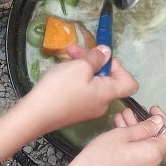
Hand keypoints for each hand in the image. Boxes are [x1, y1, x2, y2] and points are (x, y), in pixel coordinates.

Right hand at [19, 44, 138, 132]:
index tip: (102, 59)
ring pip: (92, 82)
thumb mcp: (80, 67)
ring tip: (65, 55)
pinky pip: (82, 90)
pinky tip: (61, 70)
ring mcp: (88, 108)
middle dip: (93, 60)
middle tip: (74, 49)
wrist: (34, 115)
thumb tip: (107, 53)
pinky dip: (75, 77)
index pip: (130, 83)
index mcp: (108, 94)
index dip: (120, 68)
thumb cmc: (60, 89)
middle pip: (107, 78)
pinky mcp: (75, 110)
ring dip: (81, 66)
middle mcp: (102, 103)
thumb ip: (96, 58)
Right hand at [60, 105, 165, 165]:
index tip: (151, 110)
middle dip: (143, 126)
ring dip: (135, 135)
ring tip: (119, 120)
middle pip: (155, 143)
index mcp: (154, 155)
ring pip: (145, 151)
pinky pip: (139, 161)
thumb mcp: (122, 134)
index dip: (163, 120)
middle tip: (128, 113)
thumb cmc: (100, 157)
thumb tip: (159, 122)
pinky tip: (118, 137)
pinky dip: (132, 148)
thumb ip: (144, 127)